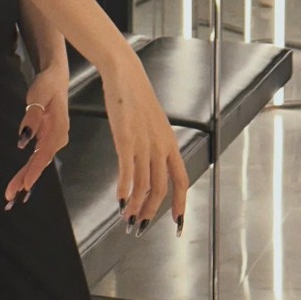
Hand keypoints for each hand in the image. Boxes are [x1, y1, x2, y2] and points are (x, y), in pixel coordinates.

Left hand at [4, 65, 69, 205]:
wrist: (56, 78)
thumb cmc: (47, 84)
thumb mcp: (38, 95)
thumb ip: (32, 117)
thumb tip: (23, 140)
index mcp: (58, 130)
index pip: (44, 154)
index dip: (34, 170)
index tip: (24, 186)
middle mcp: (57, 139)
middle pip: (40, 162)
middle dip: (25, 180)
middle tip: (9, 197)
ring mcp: (52, 140)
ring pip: (37, 162)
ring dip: (25, 177)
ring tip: (11, 195)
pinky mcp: (46, 139)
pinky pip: (36, 157)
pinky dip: (28, 169)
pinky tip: (20, 181)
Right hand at [101, 50, 188, 236]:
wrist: (125, 74)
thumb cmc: (135, 95)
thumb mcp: (153, 121)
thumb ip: (154, 142)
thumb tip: (149, 160)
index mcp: (169, 142)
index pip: (181, 181)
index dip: (180, 204)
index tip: (177, 222)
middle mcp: (160, 146)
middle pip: (160, 188)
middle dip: (151, 212)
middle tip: (140, 225)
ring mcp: (143, 143)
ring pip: (144, 184)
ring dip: (136, 205)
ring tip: (127, 217)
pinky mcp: (125, 138)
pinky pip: (127, 171)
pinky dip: (124, 189)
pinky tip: (119, 199)